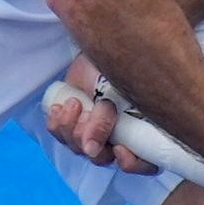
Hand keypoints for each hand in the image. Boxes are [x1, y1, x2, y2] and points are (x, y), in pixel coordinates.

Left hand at [41, 57, 159, 173]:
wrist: (104, 40)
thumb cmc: (128, 60)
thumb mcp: (124, 87)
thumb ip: (115, 116)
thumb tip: (93, 148)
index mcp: (145, 129)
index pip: (144, 164)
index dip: (132, 163)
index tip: (120, 148)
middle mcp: (120, 134)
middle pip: (103, 158)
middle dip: (91, 140)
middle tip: (90, 112)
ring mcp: (94, 130)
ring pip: (78, 148)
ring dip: (72, 130)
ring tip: (75, 103)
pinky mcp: (73, 120)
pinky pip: (61, 134)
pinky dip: (58, 124)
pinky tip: (63, 106)